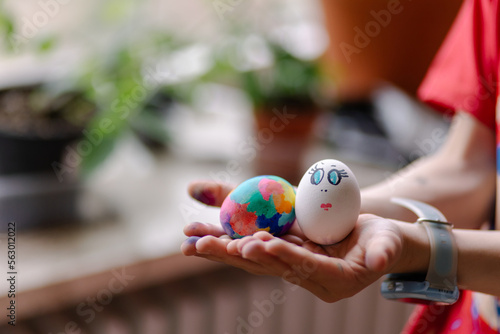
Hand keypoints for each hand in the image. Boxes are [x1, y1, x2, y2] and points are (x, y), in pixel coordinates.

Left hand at [182, 181, 422, 302]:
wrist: (376, 243)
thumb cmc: (385, 242)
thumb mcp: (387, 244)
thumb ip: (382, 253)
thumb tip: (380, 261)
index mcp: (332, 278)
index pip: (303, 267)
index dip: (282, 256)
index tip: (258, 244)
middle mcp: (307, 275)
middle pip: (267, 266)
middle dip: (235, 254)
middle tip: (202, 244)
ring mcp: (293, 263)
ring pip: (254, 258)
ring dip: (223, 247)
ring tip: (190, 239)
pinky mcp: (286, 251)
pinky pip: (255, 245)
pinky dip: (231, 238)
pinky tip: (205, 231)